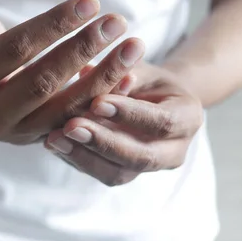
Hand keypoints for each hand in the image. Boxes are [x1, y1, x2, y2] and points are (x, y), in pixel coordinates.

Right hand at [0, 0, 143, 144]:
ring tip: (134, 47)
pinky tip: (128, 76)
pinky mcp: (38, 141)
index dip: (53, 25)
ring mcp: (14, 134)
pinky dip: (103, 101)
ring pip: (64, 110)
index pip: (15, 49)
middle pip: (41, 83)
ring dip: (103, 79)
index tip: (91, 2)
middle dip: (82, 51)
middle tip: (117, 23)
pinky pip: (76, 123)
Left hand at [45, 62, 203, 185]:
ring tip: (54, 139)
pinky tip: (53, 144)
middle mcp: (175, 150)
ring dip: (83, 157)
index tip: (97, 102)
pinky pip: (101, 174)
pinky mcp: (125, 174)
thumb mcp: (140, 67)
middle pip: (140, 157)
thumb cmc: (146, 79)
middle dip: (103, 142)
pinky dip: (76, 160)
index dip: (128, 114)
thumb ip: (122, 72)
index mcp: (188, 118)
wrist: (153, 101)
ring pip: (118, 173)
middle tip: (70, 127)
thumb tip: (89, 72)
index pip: (160, 122)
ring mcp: (150, 168)